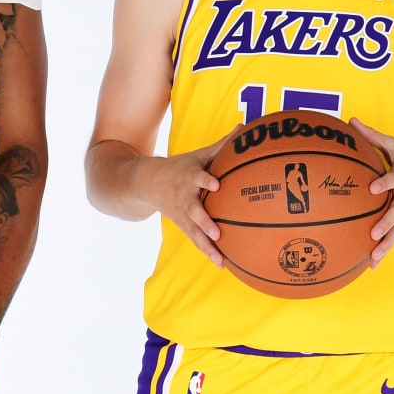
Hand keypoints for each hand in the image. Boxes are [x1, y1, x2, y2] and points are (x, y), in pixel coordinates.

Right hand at [144, 131, 233, 265]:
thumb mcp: (198, 155)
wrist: (148, 183)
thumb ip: (222, 145)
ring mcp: (183, 215)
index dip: (206, 181)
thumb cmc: (181, 167)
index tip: (217, 185)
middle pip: (195, 211)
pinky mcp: (183, 226)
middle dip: (204, 222)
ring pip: (195, 232)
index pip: (198, 178)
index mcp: (190, 178)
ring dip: (207, 246)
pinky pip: (197, 241)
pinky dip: (209, 252)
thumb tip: (245, 128)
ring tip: (221, 258)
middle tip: (216, 231)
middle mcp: (185, 198)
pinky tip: (223, 264)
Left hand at [351, 118, 393, 265]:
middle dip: (386, 222)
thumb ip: (372, 136)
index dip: (384, 184)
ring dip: (385, 244)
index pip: (393, 179)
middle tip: (373, 233)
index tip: (373, 188)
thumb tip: (349, 121)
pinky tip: (371, 264)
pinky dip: (384, 251)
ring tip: (372, 257)